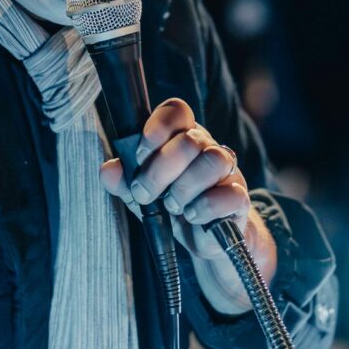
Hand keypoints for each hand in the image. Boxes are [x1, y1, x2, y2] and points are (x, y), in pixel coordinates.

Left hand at [99, 98, 276, 313]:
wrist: (203, 238)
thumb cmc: (171, 206)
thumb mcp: (141, 193)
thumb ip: (123, 180)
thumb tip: (108, 170)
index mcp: (181, 136)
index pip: (177, 110)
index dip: (158, 127)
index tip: (140, 155)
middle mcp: (207, 147)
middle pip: (190, 140)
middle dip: (159, 171)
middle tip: (145, 193)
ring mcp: (227, 171)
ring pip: (213, 161)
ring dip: (184, 188)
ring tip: (173, 206)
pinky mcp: (240, 198)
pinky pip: (231, 194)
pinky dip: (205, 208)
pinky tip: (193, 216)